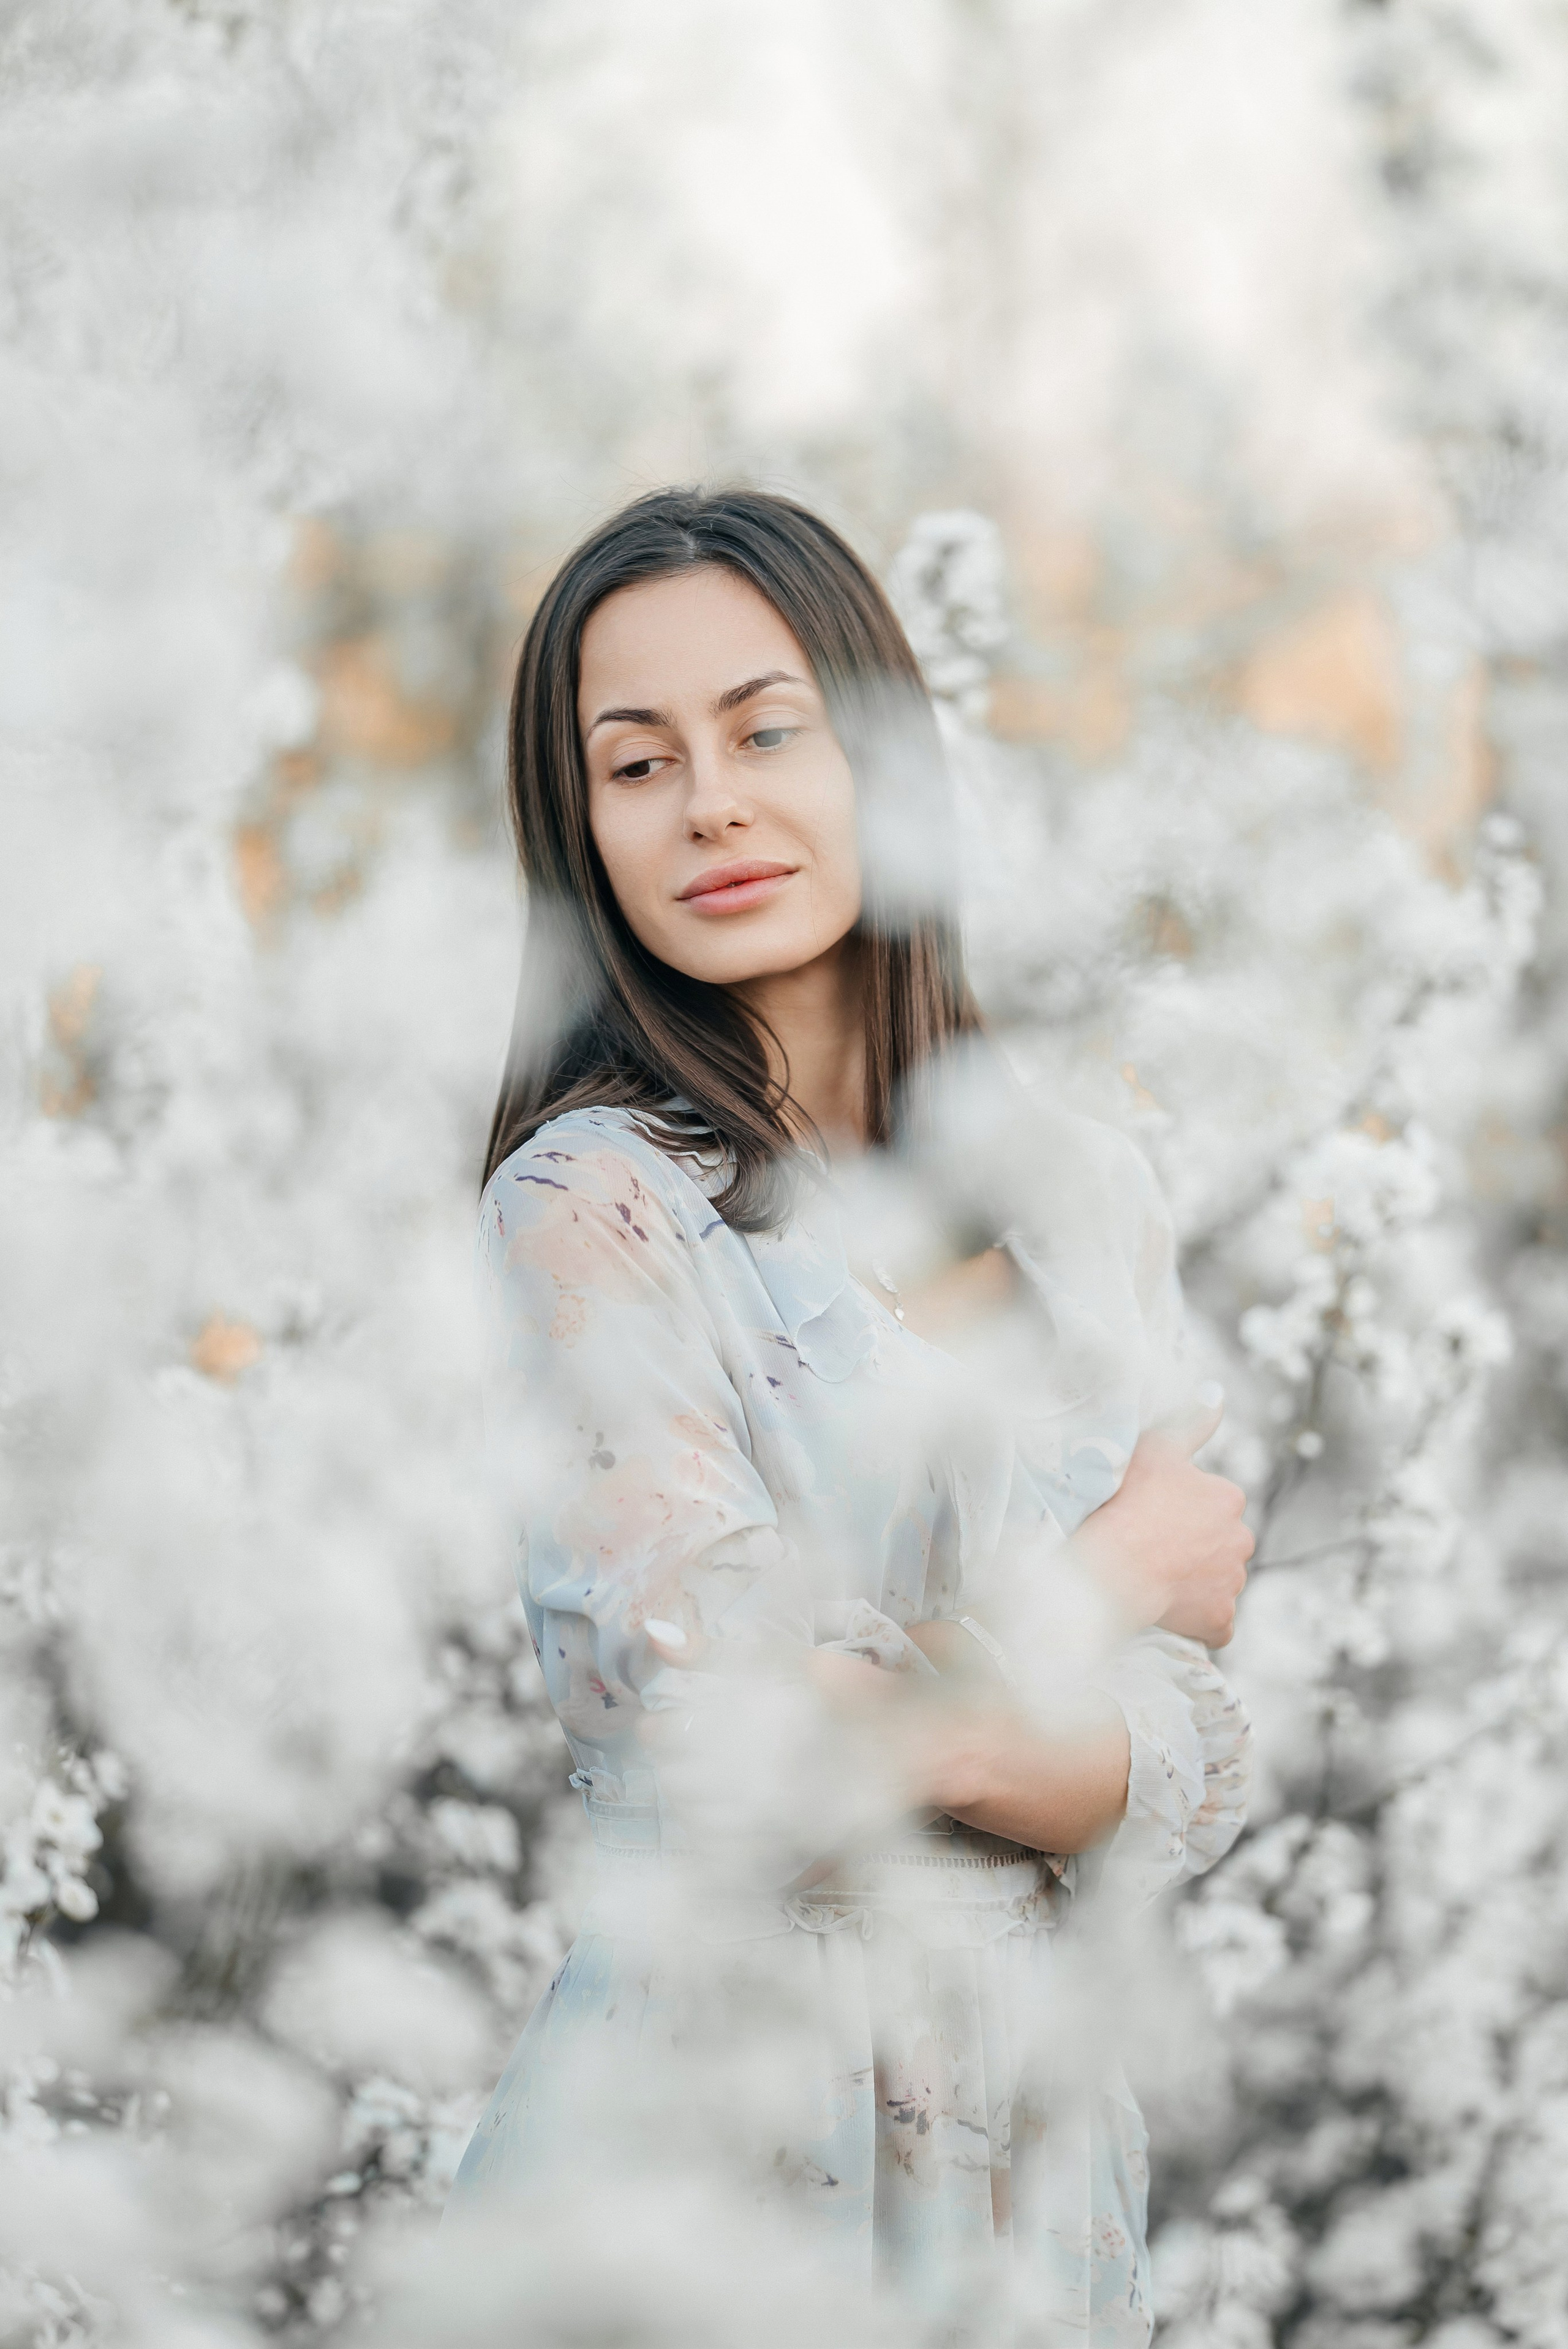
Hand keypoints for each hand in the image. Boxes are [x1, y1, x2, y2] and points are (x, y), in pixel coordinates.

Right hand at [1073, 1389, 1252, 1647]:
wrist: (1114, 1566)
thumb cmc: (1128, 1501)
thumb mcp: (1155, 1447)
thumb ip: (1190, 1422)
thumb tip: (1216, 1393)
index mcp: (1229, 1498)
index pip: (1213, 1506)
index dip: (1181, 1512)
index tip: (1153, 1517)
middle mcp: (1241, 1540)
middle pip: (1220, 1545)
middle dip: (1196, 1549)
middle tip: (1154, 1550)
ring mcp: (1232, 1584)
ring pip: (1217, 1583)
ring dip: (1195, 1584)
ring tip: (1154, 1581)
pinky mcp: (1220, 1621)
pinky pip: (1216, 1624)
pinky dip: (1199, 1622)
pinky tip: (1171, 1613)